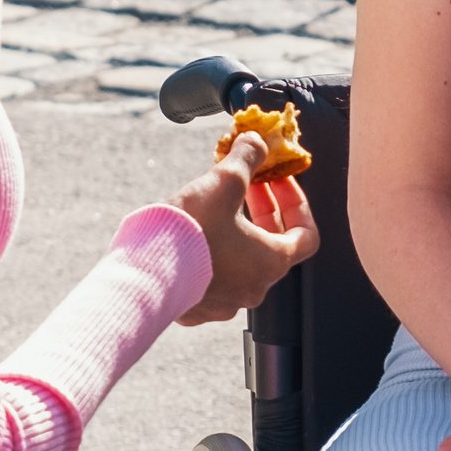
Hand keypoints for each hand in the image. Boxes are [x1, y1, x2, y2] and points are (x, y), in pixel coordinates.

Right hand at [168, 141, 316, 327]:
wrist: (144, 271)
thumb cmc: (190, 230)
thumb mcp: (224, 182)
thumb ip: (247, 158)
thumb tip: (256, 141)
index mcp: (272, 262)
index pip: (306, 235)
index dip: (296, 203)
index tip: (277, 181)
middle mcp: (255, 288)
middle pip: (273, 245)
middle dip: (263, 210)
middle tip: (249, 184)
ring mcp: (226, 303)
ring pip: (242, 263)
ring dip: (237, 233)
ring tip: (216, 208)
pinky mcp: (198, 308)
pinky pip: (213, 280)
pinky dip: (211, 256)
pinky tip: (193, 237)